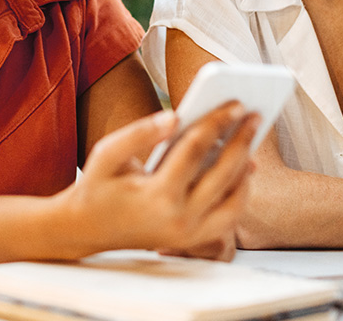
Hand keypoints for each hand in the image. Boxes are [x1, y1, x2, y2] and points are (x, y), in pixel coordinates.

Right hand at [65, 103, 257, 255]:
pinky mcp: (192, 240)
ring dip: (245, 169)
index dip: (217, 122)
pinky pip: (228, 217)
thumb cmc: (98, 186)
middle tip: (256, 115)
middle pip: (223, 174)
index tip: (235, 103)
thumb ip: (140, 132)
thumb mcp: (107, 153)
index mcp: (158, 195)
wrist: (86, 230)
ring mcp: (189, 235)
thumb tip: (175, 116)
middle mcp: (179, 219)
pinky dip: (239, 193)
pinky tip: (241, 168)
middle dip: (242, 140)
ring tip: (251, 140)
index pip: (196, 150)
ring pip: (233, 201)